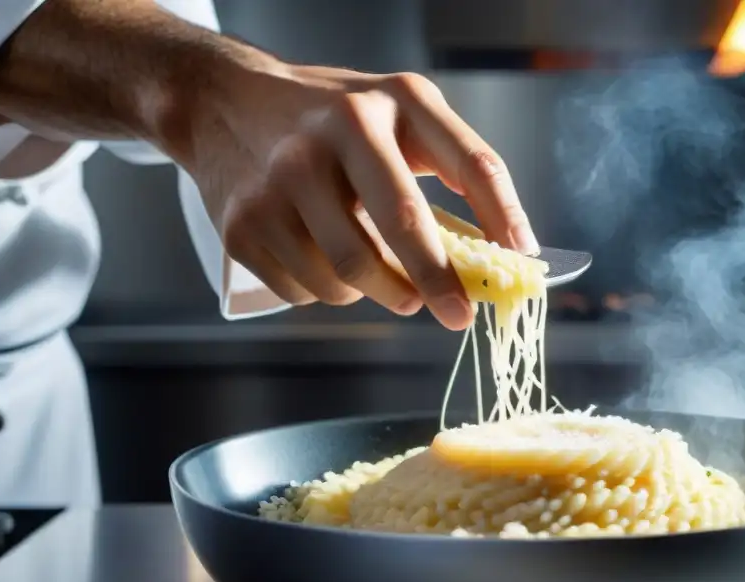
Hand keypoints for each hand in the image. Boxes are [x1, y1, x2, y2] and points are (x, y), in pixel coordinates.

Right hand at [182, 62, 538, 329]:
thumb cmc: (327, 118)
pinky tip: (321, 259)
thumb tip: (496, 253)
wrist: (222, 104)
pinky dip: (327, 292)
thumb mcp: (392, 114)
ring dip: (378, 291)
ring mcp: (281, 180)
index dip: (503, 214)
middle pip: (402, 225)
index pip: (469, 162)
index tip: (522, 257)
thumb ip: (445, 166)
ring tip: (381, 277)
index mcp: (391, 102)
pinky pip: (306, 291)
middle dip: (438, 282)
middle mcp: (336, 132)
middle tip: (458, 315)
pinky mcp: (243, 225)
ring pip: (351, 275)